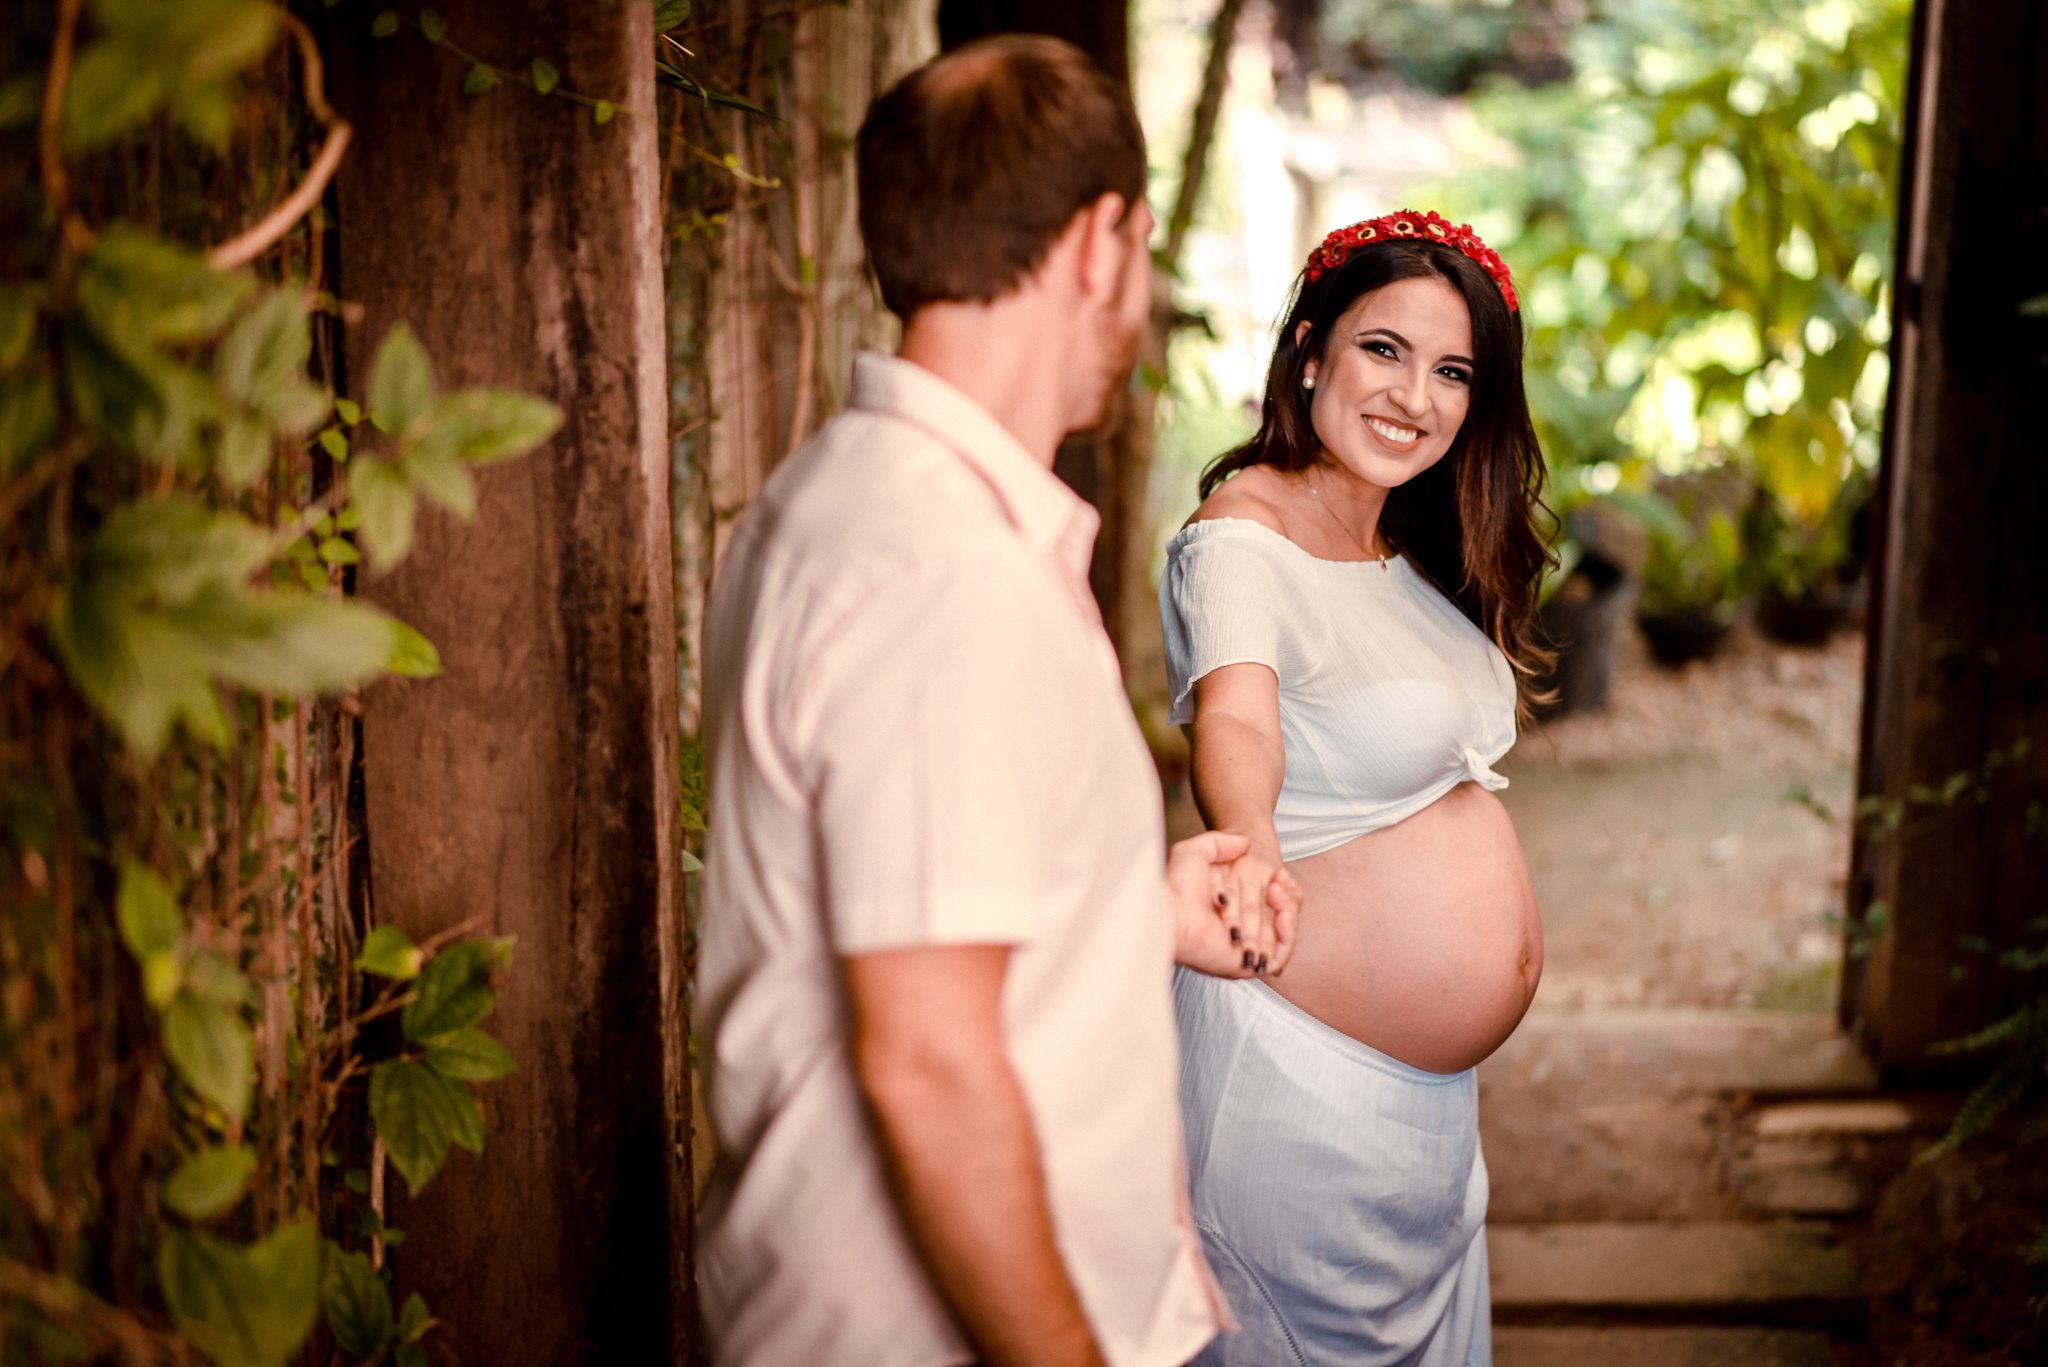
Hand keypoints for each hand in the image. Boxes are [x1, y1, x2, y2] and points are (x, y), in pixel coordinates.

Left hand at [1167, 831, 1300, 979]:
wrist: (1171, 913)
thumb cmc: (1177, 886)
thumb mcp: (1194, 852)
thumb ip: (1219, 842)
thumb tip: (1244, 842)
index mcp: (1230, 910)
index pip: (1268, 901)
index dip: (1282, 886)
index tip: (1279, 873)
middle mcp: (1239, 931)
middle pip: (1279, 915)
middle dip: (1285, 896)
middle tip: (1276, 879)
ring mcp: (1245, 949)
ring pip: (1284, 933)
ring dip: (1288, 910)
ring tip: (1276, 892)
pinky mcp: (1247, 965)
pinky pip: (1281, 955)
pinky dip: (1289, 934)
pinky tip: (1282, 915)